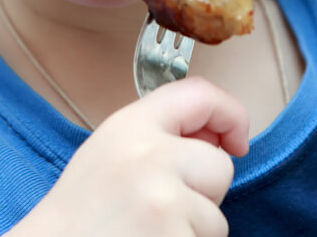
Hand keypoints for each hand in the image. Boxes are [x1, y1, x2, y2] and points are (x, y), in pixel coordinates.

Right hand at [7, 77, 248, 236]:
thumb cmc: (80, 214)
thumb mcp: (109, 151)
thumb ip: (160, 135)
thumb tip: (221, 142)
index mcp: (130, 126)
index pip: (200, 94)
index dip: (230, 114)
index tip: (236, 139)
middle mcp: (150, 157)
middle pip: (220, 167)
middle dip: (203, 192)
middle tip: (159, 208)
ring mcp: (164, 202)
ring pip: (215, 218)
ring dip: (191, 230)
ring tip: (146, 231)